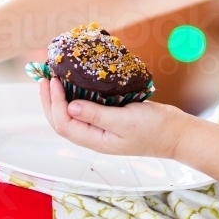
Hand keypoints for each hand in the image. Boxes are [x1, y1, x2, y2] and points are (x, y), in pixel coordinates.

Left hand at [39, 76, 189, 158]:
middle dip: (49, 100)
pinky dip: (76, 95)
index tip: (54, 79)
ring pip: (71, 114)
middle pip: (62, 121)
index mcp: (95, 141)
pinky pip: (85, 107)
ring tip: (53, 78)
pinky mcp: (109, 117)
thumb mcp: (125, 121)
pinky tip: (75, 82)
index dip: (54, 102)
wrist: (175, 133)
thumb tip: (71, 106)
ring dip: (59, 98)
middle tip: (44, 77)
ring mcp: (101, 128)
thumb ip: (97, 115)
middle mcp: (94, 136)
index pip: (64, 124)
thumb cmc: (153, 129)